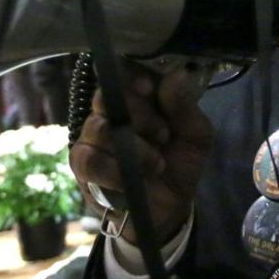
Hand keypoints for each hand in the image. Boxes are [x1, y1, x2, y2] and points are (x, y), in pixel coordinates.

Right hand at [69, 65, 213, 245]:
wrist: (169, 209)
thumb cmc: (180, 163)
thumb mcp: (195, 135)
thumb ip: (184, 106)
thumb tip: (175, 74)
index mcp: (138, 96)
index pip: (121, 70)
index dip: (130, 75)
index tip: (148, 88)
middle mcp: (110, 110)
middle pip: (106, 94)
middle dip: (139, 113)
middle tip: (163, 133)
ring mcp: (92, 136)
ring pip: (98, 127)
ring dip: (132, 146)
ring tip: (156, 163)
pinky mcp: (82, 165)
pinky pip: (89, 158)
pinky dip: (114, 169)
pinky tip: (133, 177)